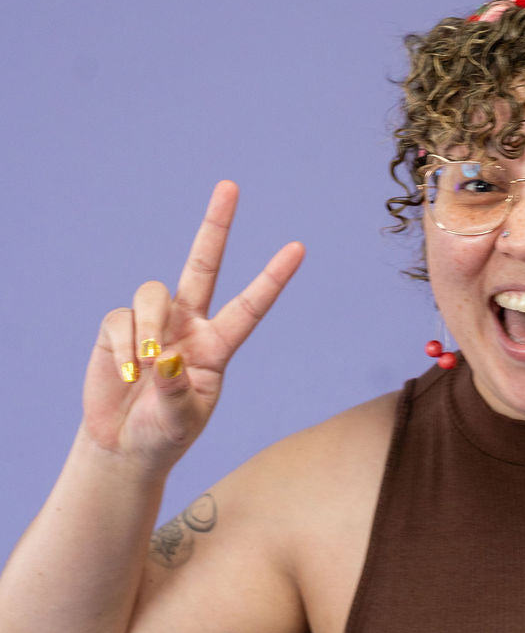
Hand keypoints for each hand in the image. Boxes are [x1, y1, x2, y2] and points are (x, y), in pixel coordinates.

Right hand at [82, 182, 304, 469]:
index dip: (273, 278)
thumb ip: (176, 392)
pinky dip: (125, 348)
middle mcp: (188, 325)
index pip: (250, 307)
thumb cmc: (165, 433)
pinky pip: (121, 320)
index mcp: (217, 346)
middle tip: (230, 186)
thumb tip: (166, 356)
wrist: (125, 446)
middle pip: (203, 265)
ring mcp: (153, 324)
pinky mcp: (117, 329)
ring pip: (153, 293)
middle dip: (215, 226)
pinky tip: (127, 375)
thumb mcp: (180, 421)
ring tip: (146, 366)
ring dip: (149, 328)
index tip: (298, 248)